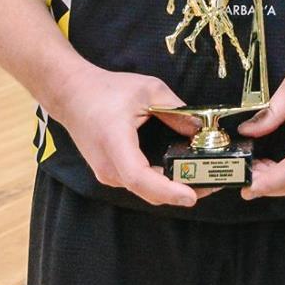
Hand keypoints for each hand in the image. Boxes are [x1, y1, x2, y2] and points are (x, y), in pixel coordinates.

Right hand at [50, 65, 201, 208]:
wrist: (71, 94)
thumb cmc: (106, 89)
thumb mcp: (148, 90)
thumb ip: (177, 111)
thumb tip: (201, 129)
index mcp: (115, 143)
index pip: (140, 178)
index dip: (167, 190)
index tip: (191, 195)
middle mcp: (108, 166)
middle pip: (148, 191)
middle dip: (182, 191)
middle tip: (213, 182)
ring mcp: (106, 174)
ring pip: (145, 191)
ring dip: (173, 188)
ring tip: (204, 177)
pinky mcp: (109, 173)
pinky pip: (139, 184)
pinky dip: (161, 183)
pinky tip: (181, 173)